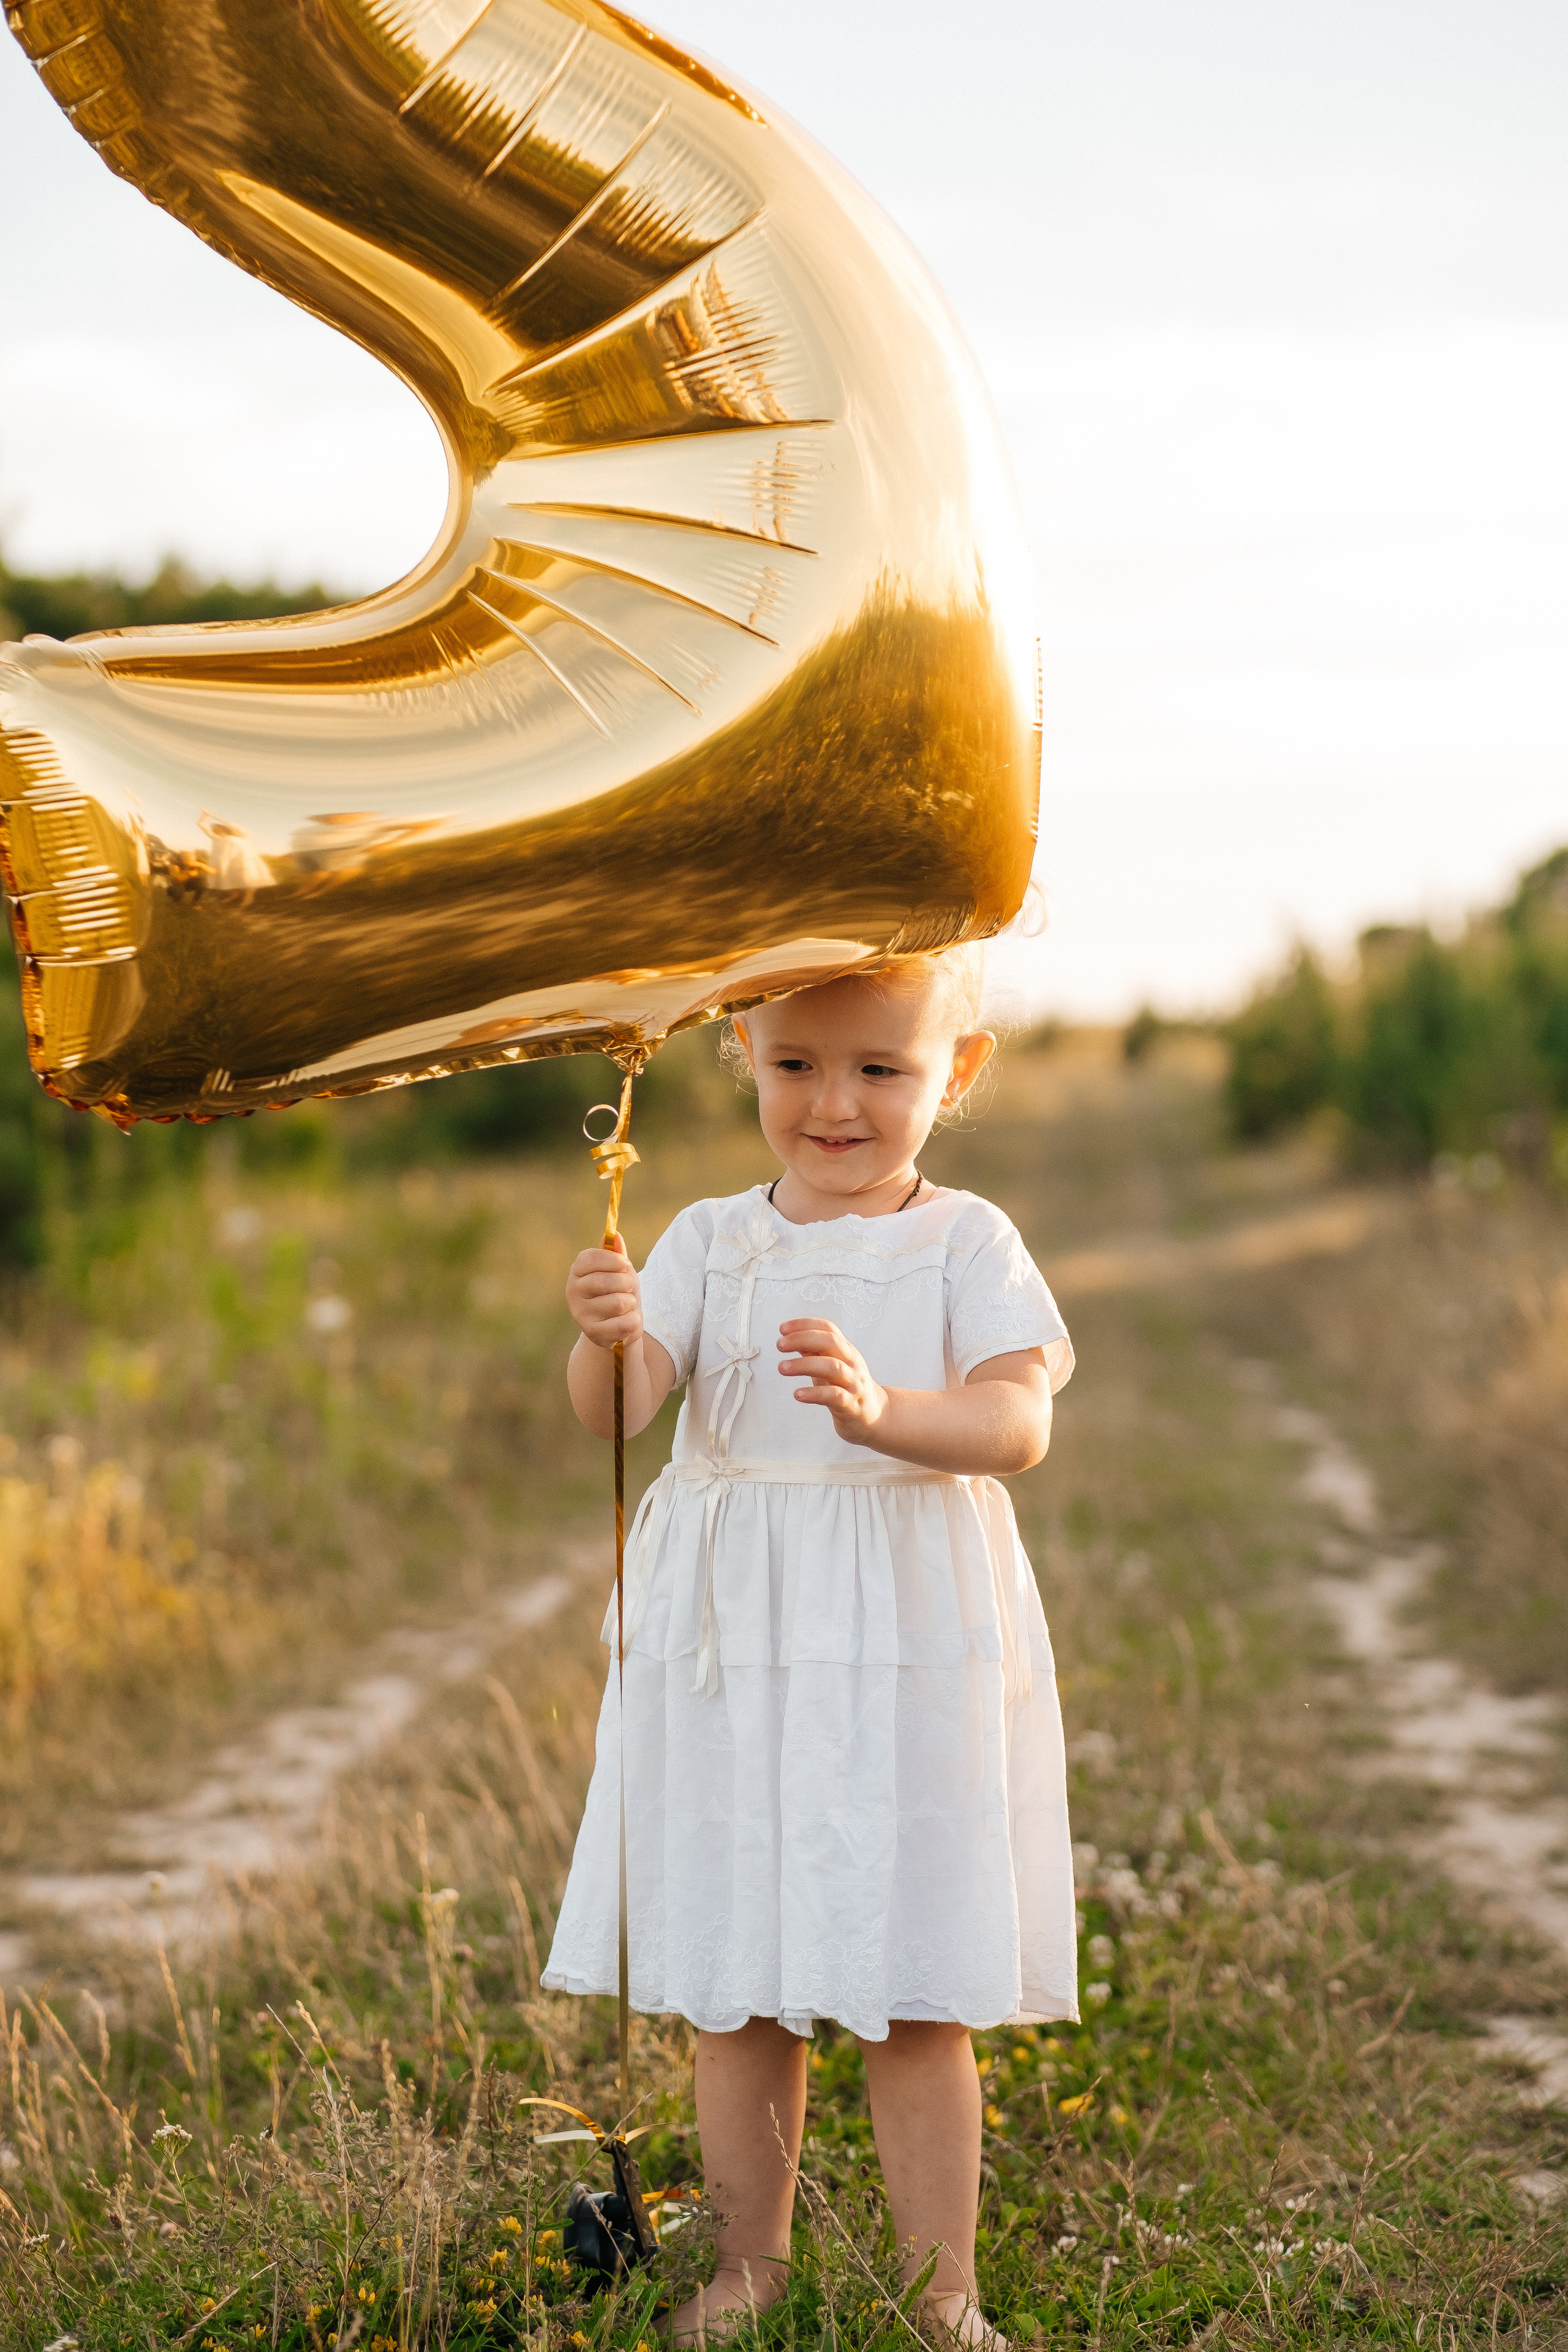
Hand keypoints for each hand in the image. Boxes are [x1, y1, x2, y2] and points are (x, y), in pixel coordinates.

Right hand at [567, 1235, 642, 1350]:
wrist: (618, 1326)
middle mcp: (572, 1292)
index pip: (590, 1258)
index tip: (625, 1265)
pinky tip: (626, 1321)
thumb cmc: (618, 1291)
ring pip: (619, 1303)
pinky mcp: (593, 1334)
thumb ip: (616, 1254)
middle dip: (627, 1283)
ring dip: (631, 1303)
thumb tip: (615, 1235)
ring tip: (625, 1306)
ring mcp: (581, 1314)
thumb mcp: (619, 1270)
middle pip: (607, 1281)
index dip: (614, 1260)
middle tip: (627, 1288)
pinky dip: (633, 1321)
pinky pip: (624, 1323)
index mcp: (576, 1272)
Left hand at [778, 1318, 885, 1444]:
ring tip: (782, 1367)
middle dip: (803, 1339)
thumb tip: (789, 1337)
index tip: (783, 1328)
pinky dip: (814, 1393)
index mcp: (846, 1350)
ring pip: (832, 1367)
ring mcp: (854, 1383)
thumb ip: (814, 1351)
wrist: (873, 1416)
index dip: (805, 1325)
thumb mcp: (831, 1365)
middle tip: (780, 1345)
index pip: (828, 1329)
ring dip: (804, 1365)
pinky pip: (834, 1396)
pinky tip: (798, 1394)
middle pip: (831, 1342)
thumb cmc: (846, 1387)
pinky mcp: (851, 1405)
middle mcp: (852, 1363)